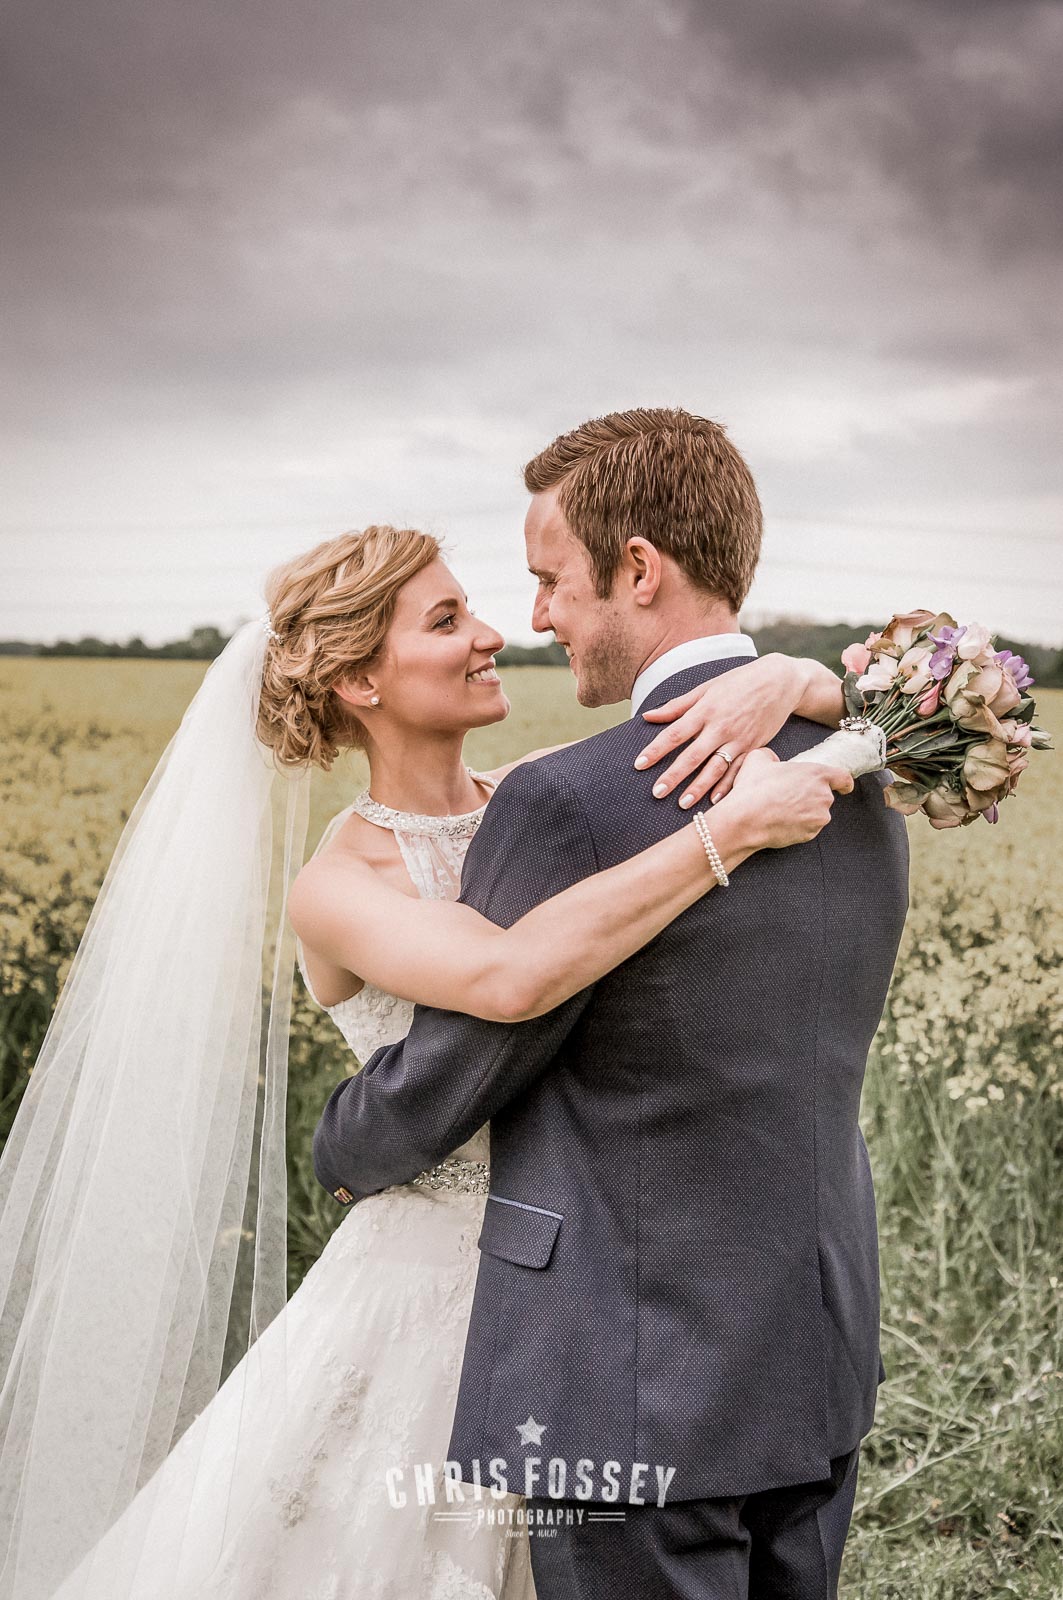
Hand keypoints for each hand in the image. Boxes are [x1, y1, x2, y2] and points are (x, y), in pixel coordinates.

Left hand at [635, 653, 816, 808]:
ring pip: (715, 768)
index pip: (674, 733)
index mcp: (705, 710)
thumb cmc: (739, 682)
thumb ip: (677, 705)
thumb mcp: (706, 688)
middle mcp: (721, 727)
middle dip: (673, 776)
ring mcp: (739, 739)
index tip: (639, 765)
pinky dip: (727, 786)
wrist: (780, 681)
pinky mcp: (754, 747)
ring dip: (698, 787)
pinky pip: (738, 770)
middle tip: (656, 793)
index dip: (655, 750)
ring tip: (682, 804)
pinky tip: (715, 801)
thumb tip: (648, 716)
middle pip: (692, 756)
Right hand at [725, 747, 854, 850]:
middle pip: (825, 796)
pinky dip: (798, 825)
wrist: (746, 819)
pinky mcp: (810, 834)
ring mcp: (818, 817)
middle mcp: (823, 796)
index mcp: (816, 774)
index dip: (844, 783)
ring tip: (781, 809)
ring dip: (805, 812)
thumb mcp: (758, 758)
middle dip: (810, 796)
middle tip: (788, 795)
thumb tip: (772, 761)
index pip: (843, 778)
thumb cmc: (753, 789)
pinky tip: (780, 820)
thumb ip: (771, 756)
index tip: (843, 787)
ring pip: (816, 813)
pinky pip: (808, 828)